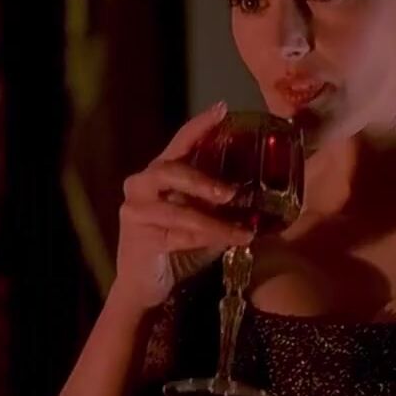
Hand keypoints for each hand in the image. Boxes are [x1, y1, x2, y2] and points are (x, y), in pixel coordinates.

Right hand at [108, 102, 251, 312]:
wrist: (145, 286)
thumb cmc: (174, 250)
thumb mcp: (201, 222)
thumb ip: (218, 207)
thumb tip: (259, 199)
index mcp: (157, 175)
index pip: (179, 143)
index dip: (199, 126)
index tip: (222, 109)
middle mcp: (140, 185)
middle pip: (169, 169)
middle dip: (202, 179)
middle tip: (230, 192)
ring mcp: (136, 209)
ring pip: (178, 209)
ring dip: (213, 221)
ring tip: (242, 230)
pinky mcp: (139, 234)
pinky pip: (178, 234)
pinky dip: (208, 238)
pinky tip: (230, 242)